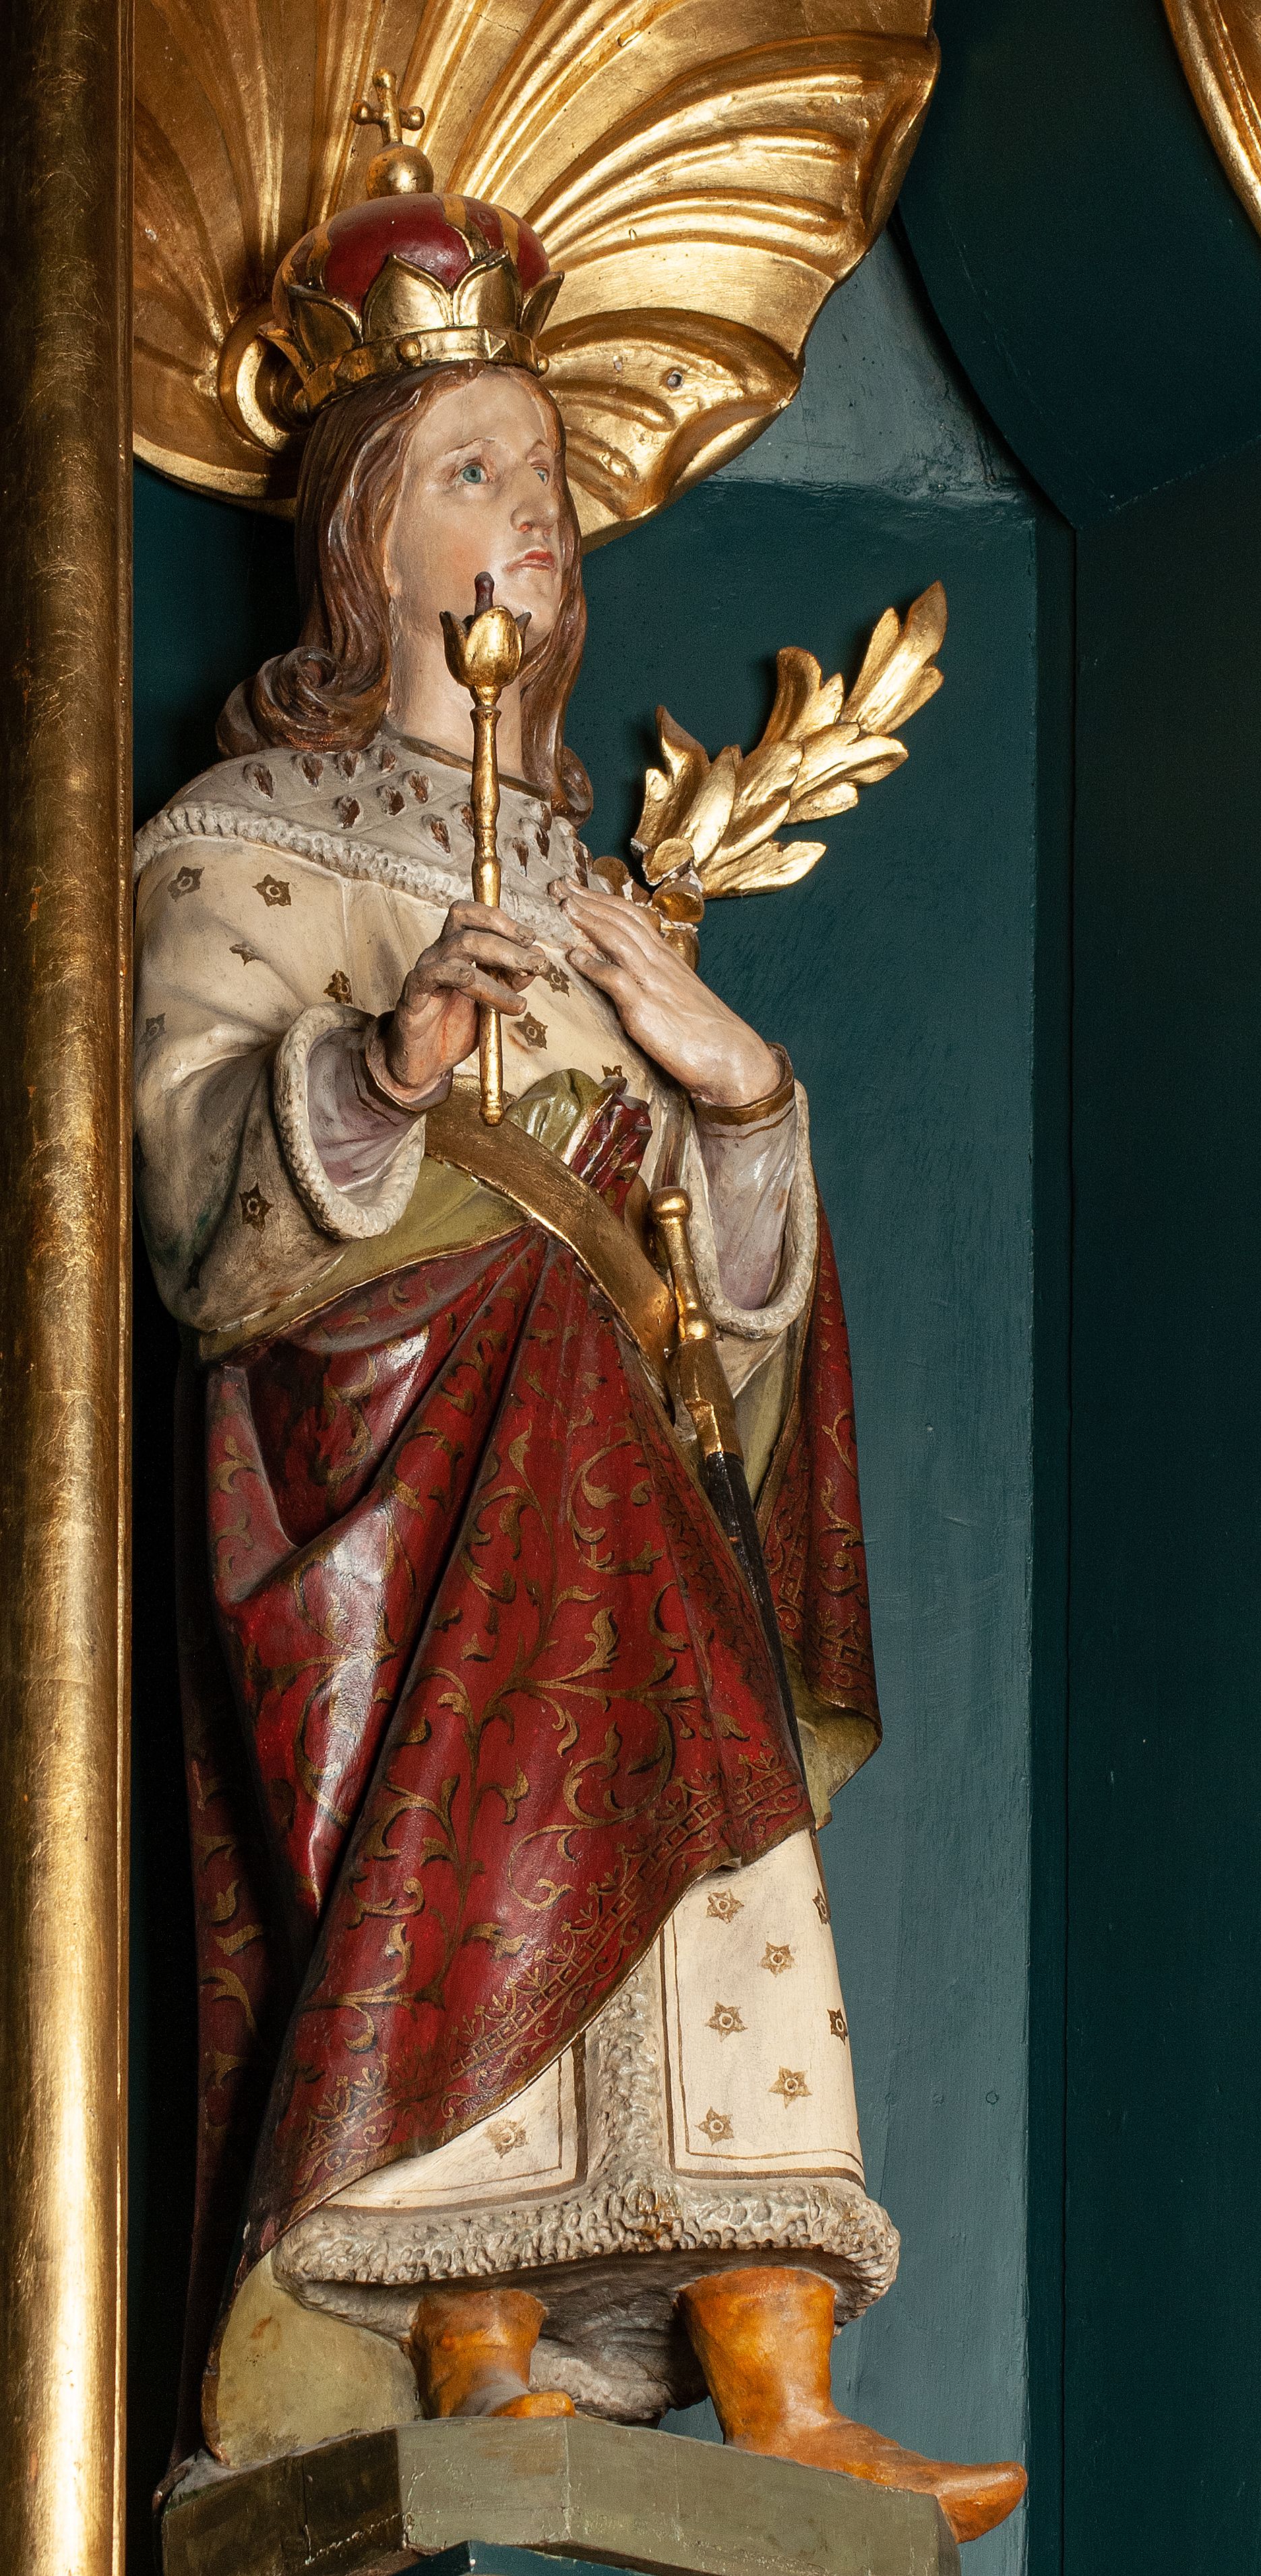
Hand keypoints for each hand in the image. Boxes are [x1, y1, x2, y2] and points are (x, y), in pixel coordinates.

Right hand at [382, 901, 546, 1094]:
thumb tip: (538, 958)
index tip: (530, 939)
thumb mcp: (492, 1003)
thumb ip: (511, 980)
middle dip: (509, 944)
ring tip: (519, 1000)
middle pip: (470, 928)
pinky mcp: (413, 994)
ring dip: (496, 967)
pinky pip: (431, 974)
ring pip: (459, 947)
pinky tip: (472, 981)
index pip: (473, 915)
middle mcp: (439, 954)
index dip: (502, 920)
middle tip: (536, 964)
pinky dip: (455, 974)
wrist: (424, 1061)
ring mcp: (425, 971)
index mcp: (456, 950)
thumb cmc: (455, 1026)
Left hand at [552, 880, 778, 1107]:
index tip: (576, 889)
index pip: (630, 916)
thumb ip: (654, 978)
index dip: (601, 899)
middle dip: (587, 900)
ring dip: (587, 920)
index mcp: (666, 957)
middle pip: (619, 920)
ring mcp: (651, 983)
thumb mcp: (678, 994)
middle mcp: (658, 963)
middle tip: (559, 886)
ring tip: (563, 906)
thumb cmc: (704, 1032)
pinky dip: (593, 965)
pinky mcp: (644, 1010)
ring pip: (616, 939)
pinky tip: (574, 957)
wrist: (731, 1058)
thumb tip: (628, 973)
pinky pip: (615, 980)